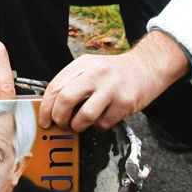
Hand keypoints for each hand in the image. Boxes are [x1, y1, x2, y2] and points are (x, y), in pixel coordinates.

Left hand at [38, 33, 189, 133]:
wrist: (147, 67)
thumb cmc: (114, 73)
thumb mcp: (91, 68)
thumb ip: (73, 83)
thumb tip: (52, 109)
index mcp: (82, 64)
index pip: (55, 87)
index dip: (46, 107)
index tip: (44, 120)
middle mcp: (95, 73)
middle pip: (66, 99)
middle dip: (58, 118)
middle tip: (60, 125)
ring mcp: (111, 87)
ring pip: (84, 115)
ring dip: (78, 126)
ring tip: (79, 125)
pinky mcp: (125, 101)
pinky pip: (104, 123)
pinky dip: (98, 127)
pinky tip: (101, 120)